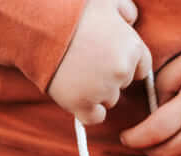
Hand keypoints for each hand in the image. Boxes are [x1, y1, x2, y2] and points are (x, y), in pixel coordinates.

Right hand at [47, 0, 151, 125]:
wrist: (39, 23)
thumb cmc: (72, 8)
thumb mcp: (105, 0)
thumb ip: (125, 10)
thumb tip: (131, 20)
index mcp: (132, 47)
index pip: (141, 67)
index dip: (124, 63)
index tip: (108, 59)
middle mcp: (121, 71)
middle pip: (122, 84)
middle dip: (108, 76)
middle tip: (85, 62)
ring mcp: (103, 90)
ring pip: (108, 100)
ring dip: (96, 92)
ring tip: (75, 73)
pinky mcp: (83, 105)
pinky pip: (94, 118)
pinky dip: (87, 111)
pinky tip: (77, 97)